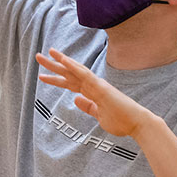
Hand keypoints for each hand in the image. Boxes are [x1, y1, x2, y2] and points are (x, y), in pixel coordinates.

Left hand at [35, 48, 154, 138]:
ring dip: (60, 62)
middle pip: (69, 74)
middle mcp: (94, 86)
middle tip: (38, 57)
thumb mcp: (99, 116)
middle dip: (53, 66)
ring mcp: (97, 85)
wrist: (137, 124)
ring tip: (47, 53)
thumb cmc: (122, 121)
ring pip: (75, 70)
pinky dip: (73, 66)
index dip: (57, 79)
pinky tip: (63, 60)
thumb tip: (76, 100)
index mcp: (93, 92)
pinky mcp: (101, 87)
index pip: (71, 83)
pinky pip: (84, 74)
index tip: (43, 75)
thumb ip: (88, 107)